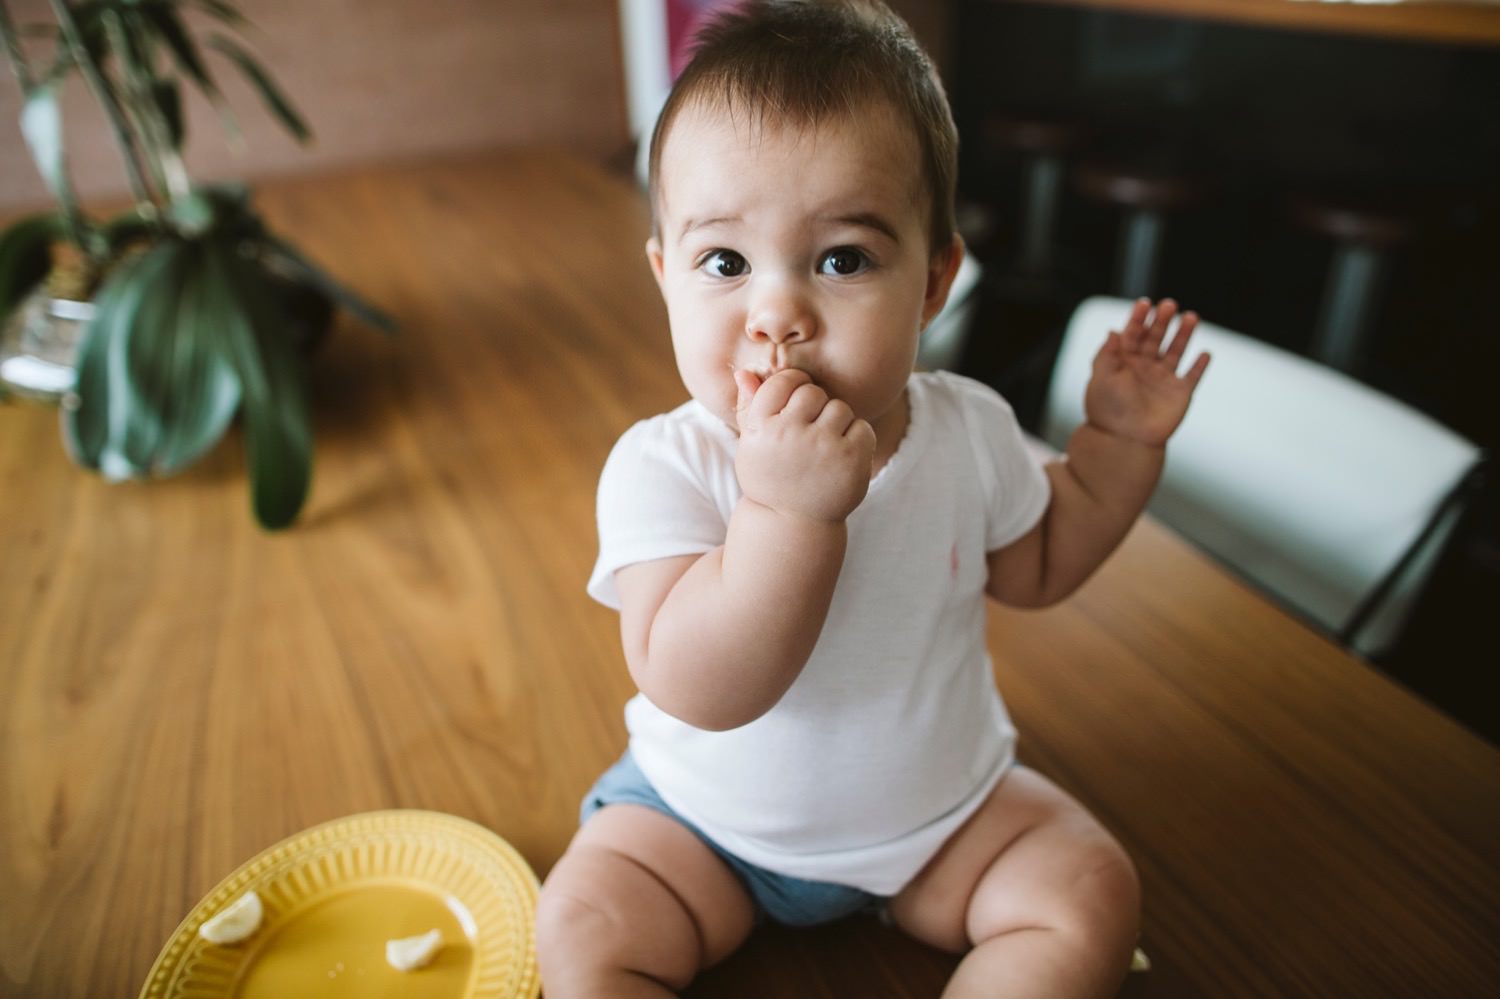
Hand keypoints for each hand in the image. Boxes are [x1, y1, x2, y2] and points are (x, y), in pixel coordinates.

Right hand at [733, 368, 875, 521]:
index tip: (793, 407)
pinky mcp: (851, 459)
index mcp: (761, 427)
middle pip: (813, 393)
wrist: (792, 524)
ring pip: (840, 408)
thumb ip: (750, 407)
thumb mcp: (751, 446)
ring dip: (836, 424)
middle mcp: (789, 434)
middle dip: (815, 409)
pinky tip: (842, 458)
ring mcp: (822, 446)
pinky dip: (857, 440)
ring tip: (824, 449)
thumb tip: (744, 372)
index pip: (783, 381)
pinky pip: (862, 427)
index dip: (792, 388)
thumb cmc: (771, 478)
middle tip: (809, 434)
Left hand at [1084, 298, 1210, 446]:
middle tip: (1169, 305)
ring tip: (1191, 317)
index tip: (1145, 303)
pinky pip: (1193, 376)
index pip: (1133, 333)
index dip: (1138, 318)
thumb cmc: (1108, 409)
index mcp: (1124, 362)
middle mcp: (1145, 367)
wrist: (1124, 440)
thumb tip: (1113, 330)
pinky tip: (1205, 353)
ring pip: (1176, 351)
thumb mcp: (1102, 378)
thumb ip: (1106, 354)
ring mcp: (1163, 380)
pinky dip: (1200, 365)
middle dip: (1162, 321)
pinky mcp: (1180, 394)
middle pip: (1155, 337)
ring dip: (1184, 334)